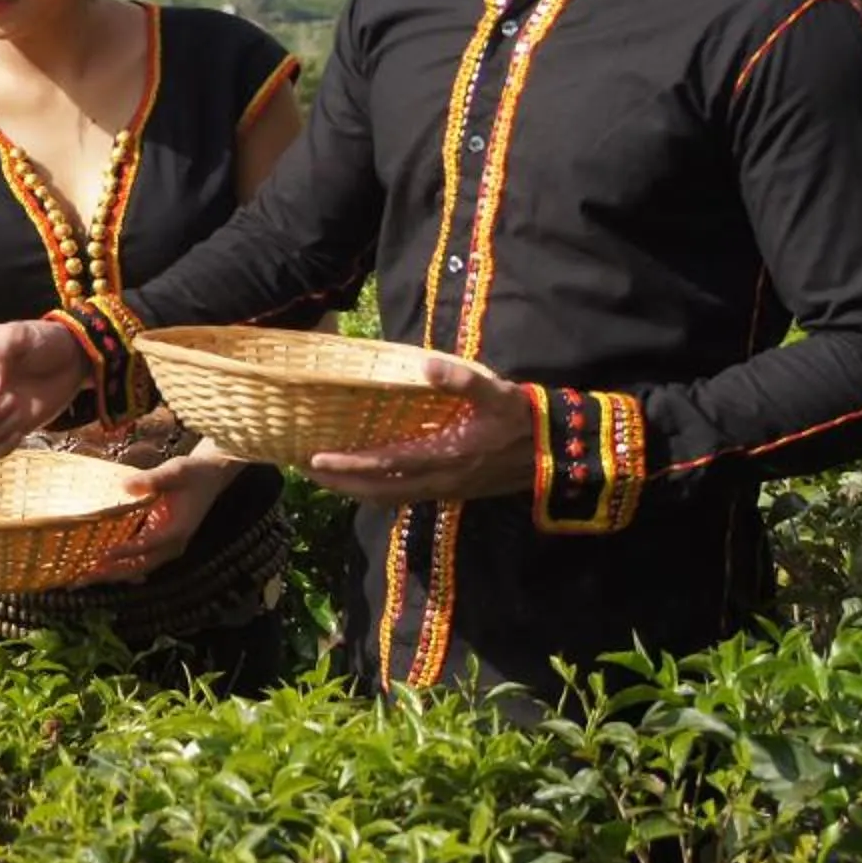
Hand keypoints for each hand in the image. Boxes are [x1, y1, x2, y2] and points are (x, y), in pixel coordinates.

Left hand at [85, 451, 243, 583]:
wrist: (209, 478)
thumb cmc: (191, 473)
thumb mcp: (174, 471)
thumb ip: (152, 479)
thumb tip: (125, 485)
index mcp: (176, 530)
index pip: (147, 545)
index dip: (125, 552)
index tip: (101, 555)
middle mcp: (171, 545)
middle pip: (138, 567)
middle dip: (110, 574)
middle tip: (80, 579)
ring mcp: (165, 548)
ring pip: (136, 569)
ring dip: (110, 574)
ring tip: (80, 579)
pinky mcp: (158, 545)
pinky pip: (137, 562)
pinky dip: (118, 567)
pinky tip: (96, 570)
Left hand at [309, 360, 534, 505]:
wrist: (557, 454)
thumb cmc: (524, 420)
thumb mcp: (498, 394)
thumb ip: (463, 381)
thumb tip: (428, 365)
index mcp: (445, 456)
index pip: (386, 465)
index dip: (349, 465)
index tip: (315, 460)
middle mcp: (439, 480)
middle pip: (378, 490)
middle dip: (340, 484)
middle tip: (304, 472)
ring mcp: (444, 490)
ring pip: (389, 498)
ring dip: (355, 490)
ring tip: (325, 478)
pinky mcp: (451, 492)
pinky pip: (404, 497)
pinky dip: (378, 491)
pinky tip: (364, 481)